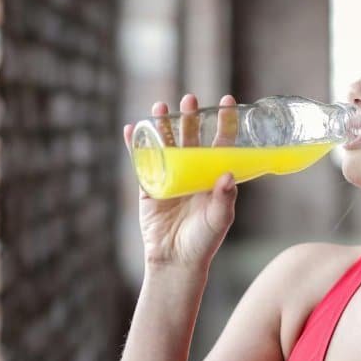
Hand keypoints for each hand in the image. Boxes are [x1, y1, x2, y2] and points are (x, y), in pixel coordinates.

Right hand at [122, 94, 240, 270]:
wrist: (174, 261)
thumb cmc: (203, 242)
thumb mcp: (219, 220)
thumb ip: (224, 199)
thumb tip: (228, 174)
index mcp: (213, 175)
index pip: (221, 143)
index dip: (224, 123)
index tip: (227, 101)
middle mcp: (192, 171)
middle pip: (191, 138)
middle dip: (190, 117)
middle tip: (190, 99)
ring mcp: (169, 176)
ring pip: (166, 144)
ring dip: (162, 125)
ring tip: (160, 106)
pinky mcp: (149, 186)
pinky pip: (141, 161)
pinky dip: (135, 145)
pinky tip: (132, 129)